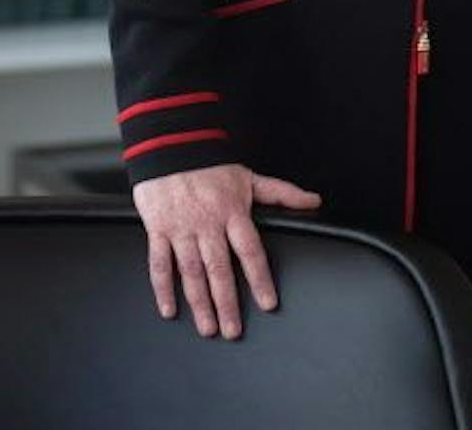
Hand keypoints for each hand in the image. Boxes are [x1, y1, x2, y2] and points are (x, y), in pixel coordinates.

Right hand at [131, 163, 322, 339]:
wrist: (170, 142)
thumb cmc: (209, 162)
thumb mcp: (249, 176)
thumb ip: (281, 193)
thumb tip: (313, 200)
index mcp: (232, 212)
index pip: (250, 252)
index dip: (260, 279)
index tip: (268, 304)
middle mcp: (207, 223)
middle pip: (219, 269)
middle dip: (227, 303)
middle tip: (232, 330)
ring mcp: (181, 227)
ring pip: (191, 271)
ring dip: (199, 302)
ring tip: (207, 327)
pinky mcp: (158, 228)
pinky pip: (159, 262)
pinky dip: (163, 287)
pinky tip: (169, 309)